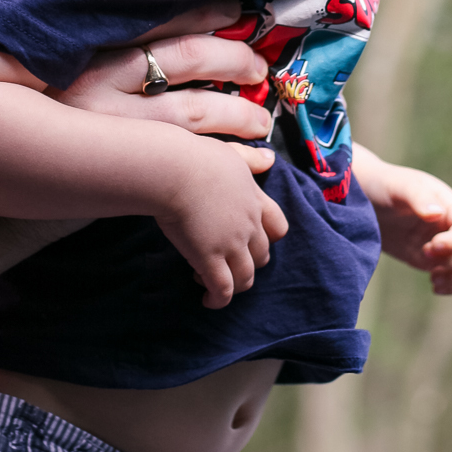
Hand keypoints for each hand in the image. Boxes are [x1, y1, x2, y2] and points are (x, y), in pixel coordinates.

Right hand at [56, 0, 272, 155]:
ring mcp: (110, 127)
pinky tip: (256, 159)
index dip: (206, 10)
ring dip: (239, 112)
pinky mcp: (117, 166)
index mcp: (85, 43)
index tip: (236, 9)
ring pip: (193, 112)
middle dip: (233, 58)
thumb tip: (146, 14)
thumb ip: (90, 33)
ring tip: (261, 117)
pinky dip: (230, 158)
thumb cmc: (19, 104)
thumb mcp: (49, 56)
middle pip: (187, 57)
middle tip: (257, 68)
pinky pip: (188, 161)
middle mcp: (98, 80)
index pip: (160, 16)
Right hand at [154, 137, 287, 309]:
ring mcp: (231, 244)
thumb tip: (270, 159)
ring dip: (234, 284)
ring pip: (245, 277)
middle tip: (228, 262)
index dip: (269, 238)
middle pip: (262, 256)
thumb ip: (251, 159)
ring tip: (213, 283)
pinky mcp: (210, 259)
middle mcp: (248, 224)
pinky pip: (223, 290)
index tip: (252, 240)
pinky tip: (207, 299)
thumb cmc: (196, 157)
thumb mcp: (231, 152)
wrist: (173, 170)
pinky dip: (218, 299)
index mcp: (254, 199)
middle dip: (248, 263)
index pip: (278, 226)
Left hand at [351, 144, 451, 294]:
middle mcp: (451, 225)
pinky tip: (434, 286)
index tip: (434, 245)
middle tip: (425, 255)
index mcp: (448, 204)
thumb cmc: (383, 186)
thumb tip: (438, 214)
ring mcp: (444, 244)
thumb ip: (418, 196)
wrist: (364, 199)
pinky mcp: (432, 259)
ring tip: (434, 278)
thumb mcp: (398, 186)